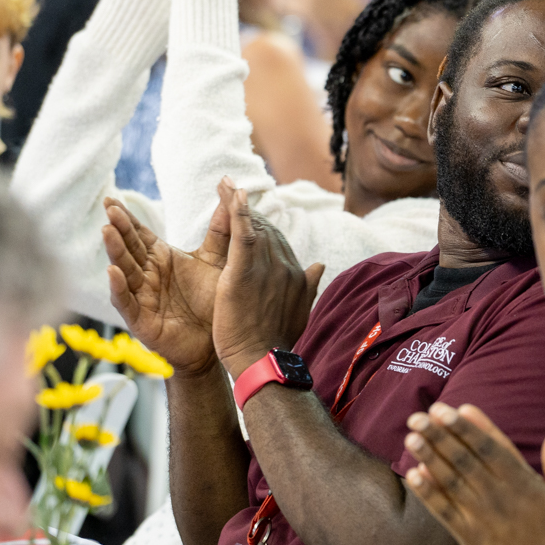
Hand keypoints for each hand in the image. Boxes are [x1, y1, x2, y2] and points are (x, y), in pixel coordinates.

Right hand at [102, 182, 235, 378]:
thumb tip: (229, 194)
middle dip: (118, 228)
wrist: (219, 340)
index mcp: (161, 259)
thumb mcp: (216, 260)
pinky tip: (113, 272)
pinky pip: (127, 302)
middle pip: (129, 248)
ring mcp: (142, 297)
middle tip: (110, 208)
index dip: (126, 218)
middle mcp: (147, 275)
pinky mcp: (142, 320)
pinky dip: (119, 288)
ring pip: (124, 270)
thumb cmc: (211, 300)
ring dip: (115, 251)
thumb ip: (220, 229)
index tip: (111, 200)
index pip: (139, 234)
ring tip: (107, 231)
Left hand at [210, 185, 323, 377]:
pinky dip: (238, 211)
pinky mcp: (245, 272)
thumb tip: (319, 265)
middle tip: (228, 189)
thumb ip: (308, 285)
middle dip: (248, 209)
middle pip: (265, 228)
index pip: (277, 240)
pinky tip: (231, 192)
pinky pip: (243, 234)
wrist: (263, 361)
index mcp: (295, 273)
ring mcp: (267, 267)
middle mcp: (285, 265)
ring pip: (254, 226)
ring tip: (224, 183)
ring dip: (237, 201)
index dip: (262, 224)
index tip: (248, 210)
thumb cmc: (276, 341)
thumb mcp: (298, 310)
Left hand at [404, 404, 544, 544]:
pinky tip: (414, 475)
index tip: (449, 408)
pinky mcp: (471, 539)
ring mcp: (482, 518)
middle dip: (439, 435)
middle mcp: (498, 496)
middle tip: (418, 415)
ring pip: (450, 481)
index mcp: (522, 482)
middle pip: (464, 459)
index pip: (490, 446)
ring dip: (429, 457)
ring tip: (412, 436)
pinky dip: (428, 493)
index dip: (468, 426)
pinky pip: (445, 512)